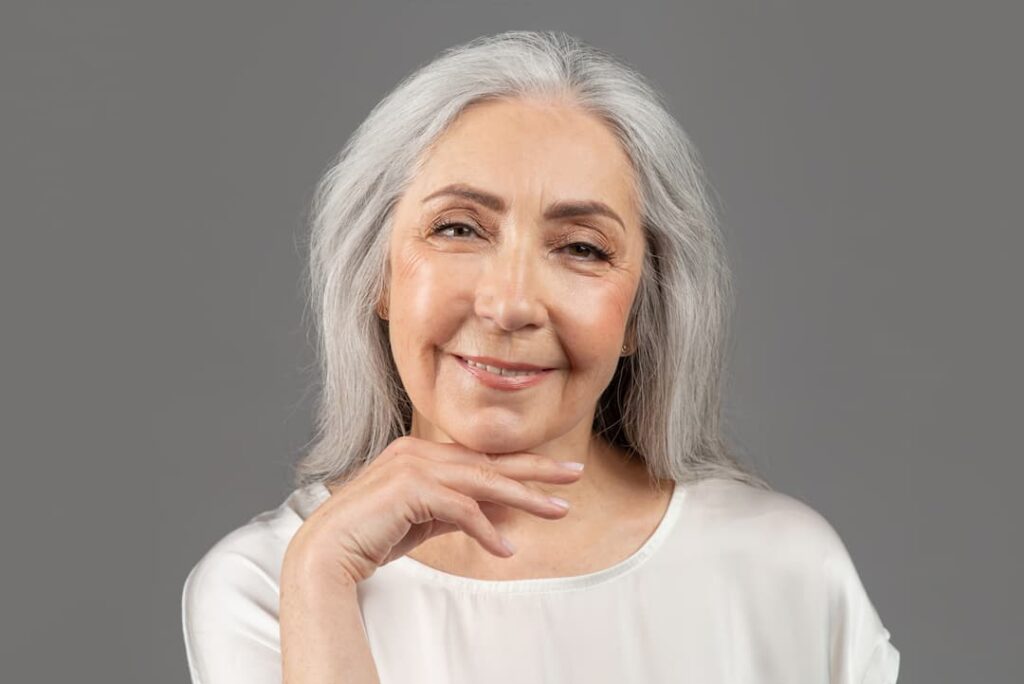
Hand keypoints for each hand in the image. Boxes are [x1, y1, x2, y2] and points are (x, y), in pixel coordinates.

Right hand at [283, 435, 584, 584]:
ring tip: (558, 510)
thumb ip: (460, 512)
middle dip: (535, 469)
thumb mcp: (425, 522)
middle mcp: (418, 452)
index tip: (556, 474)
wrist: (326, 552)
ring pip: (483, 481)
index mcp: (420, 453)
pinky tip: (505, 548)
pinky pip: (461, 509)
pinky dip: (486, 529)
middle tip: (573, 475)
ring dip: (524, 497)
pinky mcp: (410, 489)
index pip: (481, 459)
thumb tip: (503, 513)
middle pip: (489, 462)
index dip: (521, 467)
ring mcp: (414, 466)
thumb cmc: (372, 536)